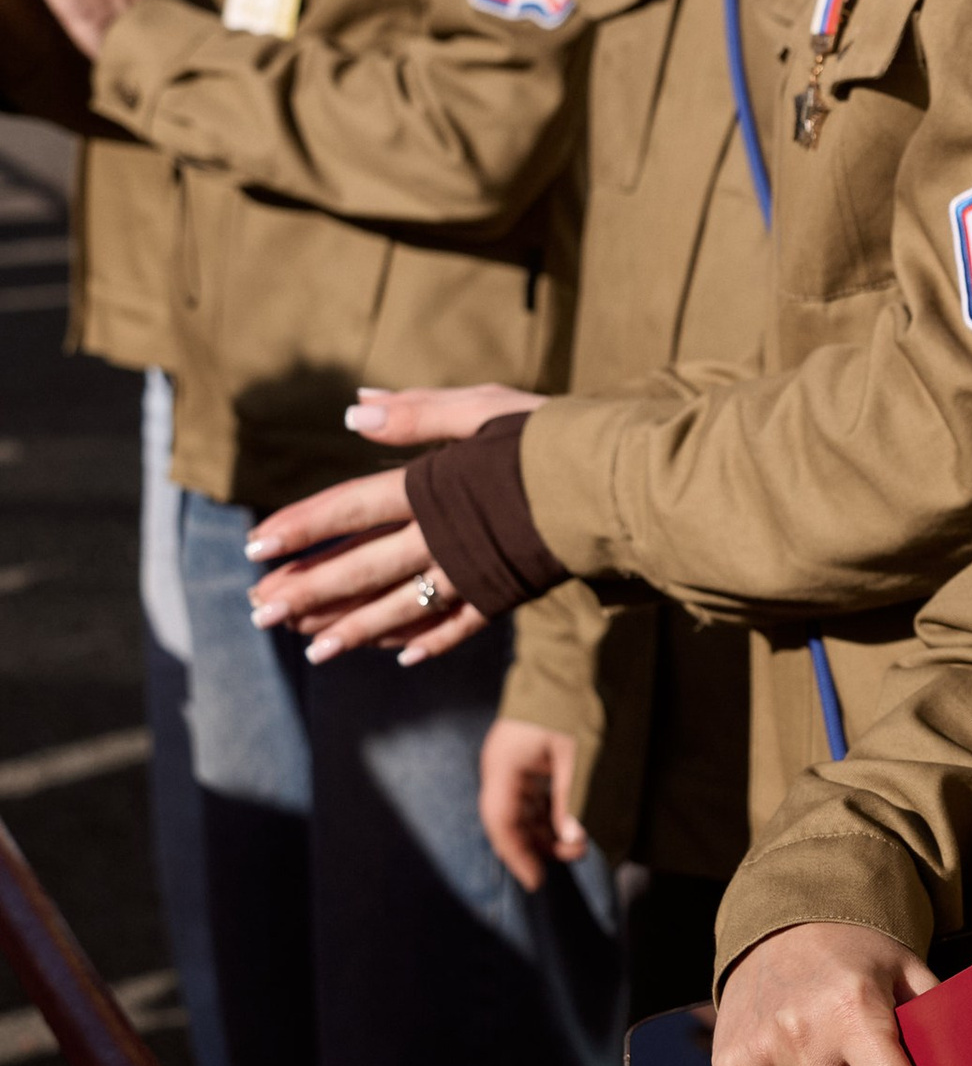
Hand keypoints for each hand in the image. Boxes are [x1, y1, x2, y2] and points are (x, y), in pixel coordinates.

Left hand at [245, 385, 540, 659]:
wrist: (622, 486)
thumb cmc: (553, 436)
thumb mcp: (484, 408)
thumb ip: (419, 412)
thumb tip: (356, 409)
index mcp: (432, 490)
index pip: (349, 511)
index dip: (300, 529)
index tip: (254, 547)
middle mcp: (443, 541)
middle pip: (362, 571)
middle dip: (307, 593)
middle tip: (259, 611)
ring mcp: (474, 575)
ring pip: (400, 610)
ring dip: (353, 631)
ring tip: (312, 650)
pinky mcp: (507, 594)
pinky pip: (460, 627)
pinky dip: (429, 641)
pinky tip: (402, 657)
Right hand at [480, 719, 586, 891]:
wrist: (564, 661)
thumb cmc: (570, 704)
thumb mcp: (576, 754)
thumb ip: (572, 798)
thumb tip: (572, 838)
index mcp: (504, 767)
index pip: (502, 823)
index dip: (517, 855)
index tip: (537, 882)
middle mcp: (499, 768)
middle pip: (509, 821)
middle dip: (537, 844)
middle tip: (574, 854)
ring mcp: (509, 763)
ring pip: (520, 810)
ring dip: (544, 829)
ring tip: (577, 841)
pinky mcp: (523, 759)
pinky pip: (529, 795)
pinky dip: (546, 812)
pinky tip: (568, 822)